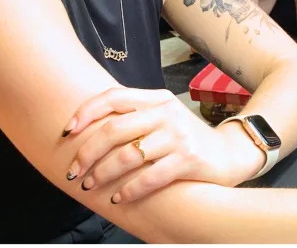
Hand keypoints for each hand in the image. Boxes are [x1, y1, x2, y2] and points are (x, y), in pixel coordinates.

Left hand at [61, 88, 264, 202]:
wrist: (229, 153)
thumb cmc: (187, 139)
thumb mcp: (165, 118)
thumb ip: (137, 117)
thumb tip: (89, 128)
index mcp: (158, 99)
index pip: (114, 97)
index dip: (86, 112)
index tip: (67, 131)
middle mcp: (167, 114)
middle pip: (115, 129)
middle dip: (87, 152)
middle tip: (74, 171)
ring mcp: (179, 136)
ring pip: (128, 155)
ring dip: (103, 174)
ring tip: (91, 185)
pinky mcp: (188, 159)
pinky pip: (149, 177)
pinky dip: (129, 190)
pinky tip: (119, 198)